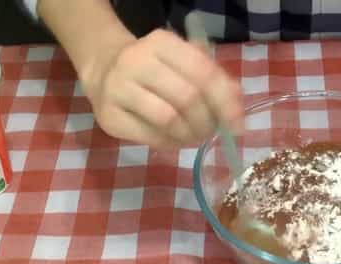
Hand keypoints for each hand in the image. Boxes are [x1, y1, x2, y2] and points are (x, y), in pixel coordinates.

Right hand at [80, 29, 243, 148]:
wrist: (103, 69)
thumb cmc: (154, 69)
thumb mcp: (182, 62)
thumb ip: (213, 79)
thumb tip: (237, 106)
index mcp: (162, 42)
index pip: (203, 72)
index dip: (225, 103)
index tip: (237, 126)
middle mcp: (136, 61)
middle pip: (187, 98)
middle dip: (207, 122)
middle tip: (211, 133)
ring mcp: (118, 88)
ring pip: (168, 120)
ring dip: (190, 136)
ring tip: (194, 138)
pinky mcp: (109, 117)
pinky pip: (150, 136)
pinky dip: (170, 144)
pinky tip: (174, 140)